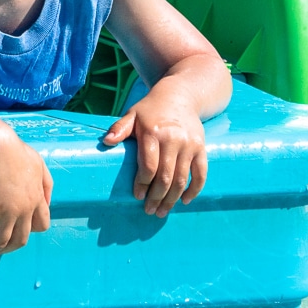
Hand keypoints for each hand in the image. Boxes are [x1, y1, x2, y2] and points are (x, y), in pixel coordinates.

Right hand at [0, 123, 52, 260]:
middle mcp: (26, 208)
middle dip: (5, 250)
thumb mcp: (38, 163)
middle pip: (20, 240)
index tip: (14, 232)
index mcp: (37, 197)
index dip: (29, 231)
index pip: (42, 225)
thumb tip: (46, 200)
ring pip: (0, 242)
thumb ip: (45, 182)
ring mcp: (10, 211)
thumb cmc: (13, 149)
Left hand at [102, 94, 206, 217]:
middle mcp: (174, 139)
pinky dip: (194, 190)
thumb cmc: (151, 109)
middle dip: (156, 197)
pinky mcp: (201, 148)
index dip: (142, 184)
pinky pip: (200, 173)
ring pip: (182, 179)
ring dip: (172, 199)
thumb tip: (106, 142)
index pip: (149, 166)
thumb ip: (120, 128)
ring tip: (162, 211)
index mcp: (154, 132)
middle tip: (149, 210)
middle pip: (165, 177)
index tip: (137, 196)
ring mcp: (190, 145)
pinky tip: (185, 201)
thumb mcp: (133, 114)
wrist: (181, 96)